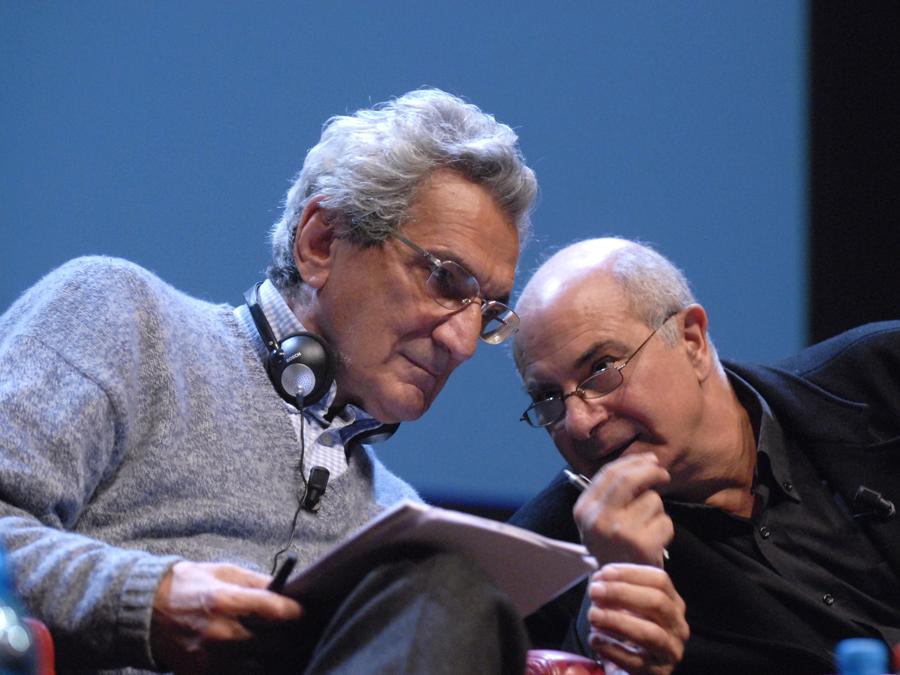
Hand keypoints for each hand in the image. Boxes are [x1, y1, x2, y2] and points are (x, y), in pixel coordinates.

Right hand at [151, 561, 301, 673]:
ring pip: (256, 665)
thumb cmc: (187, 585)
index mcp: (226, 601)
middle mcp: (220, 633)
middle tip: (288, 630)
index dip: (294, 611)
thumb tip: (283, 587)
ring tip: (267, 644)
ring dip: (265, 656)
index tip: (300, 611)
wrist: (143, 611)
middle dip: (282, 636)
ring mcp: (209, 658)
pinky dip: (243, 667)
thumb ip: (255, 582)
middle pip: (271, 643)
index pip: (275, 611)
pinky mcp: (200, 674)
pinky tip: (245, 656)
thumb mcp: (223, 572)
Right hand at [573, 453, 671, 566]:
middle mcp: (598, 518)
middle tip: (663, 475)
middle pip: (629, 479)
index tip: (650, 460)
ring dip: (657, 511)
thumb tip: (646, 461)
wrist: (618, 589)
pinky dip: (666, 530)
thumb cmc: (613, 548)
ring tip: (648, 528)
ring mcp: (619, 531)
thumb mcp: (599, 519)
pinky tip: (654, 542)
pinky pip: (665, 521)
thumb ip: (614, 491)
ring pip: (652, 501)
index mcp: (583, 509)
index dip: (634, 461)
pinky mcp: (642, 543)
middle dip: (651, 472)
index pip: (609, 472)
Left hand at [587, 564, 687, 674]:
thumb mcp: (633, 606)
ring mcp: (670, 652)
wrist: (637, 668)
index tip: (604, 572)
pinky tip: (594, 639)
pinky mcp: (656, 673)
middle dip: (621, 593)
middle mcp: (678, 627)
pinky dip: (611, 648)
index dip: (631, 573)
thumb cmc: (633, 629)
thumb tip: (599, 580)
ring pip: (650, 633)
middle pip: (657, 603)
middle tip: (594, 591)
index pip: (660, 580)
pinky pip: (634, 661)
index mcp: (674, 604)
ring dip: (617, 620)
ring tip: (592, 615)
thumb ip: (620, 589)